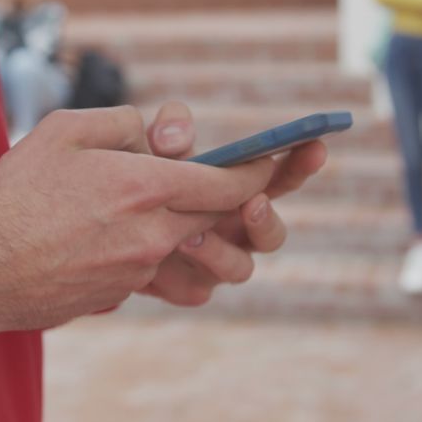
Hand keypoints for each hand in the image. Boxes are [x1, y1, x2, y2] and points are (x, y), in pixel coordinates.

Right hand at [0, 106, 276, 336]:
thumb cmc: (14, 194)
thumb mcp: (64, 130)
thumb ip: (125, 123)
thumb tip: (161, 138)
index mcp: (144, 187)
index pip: (230, 183)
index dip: (261, 171)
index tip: (273, 162)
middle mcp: (153, 234)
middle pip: (223, 219)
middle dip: (239, 201)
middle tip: (237, 184)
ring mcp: (140, 271)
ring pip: (203, 255)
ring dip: (208, 236)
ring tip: (188, 217)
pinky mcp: (123, 294)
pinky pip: (170, 279)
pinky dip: (172, 262)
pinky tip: (150, 245)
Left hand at [138, 102, 327, 305]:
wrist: (107, 222)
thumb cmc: (143, 176)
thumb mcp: (157, 145)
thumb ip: (171, 131)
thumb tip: (176, 140)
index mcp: (243, 194)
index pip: (281, 178)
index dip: (301, 162)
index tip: (315, 144)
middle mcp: (239, 235)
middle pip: (274, 237)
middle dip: (268, 220)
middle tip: (254, 203)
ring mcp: (218, 267)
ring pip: (240, 269)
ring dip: (219, 251)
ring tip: (190, 236)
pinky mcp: (189, 290)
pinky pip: (198, 288)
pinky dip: (179, 273)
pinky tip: (158, 260)